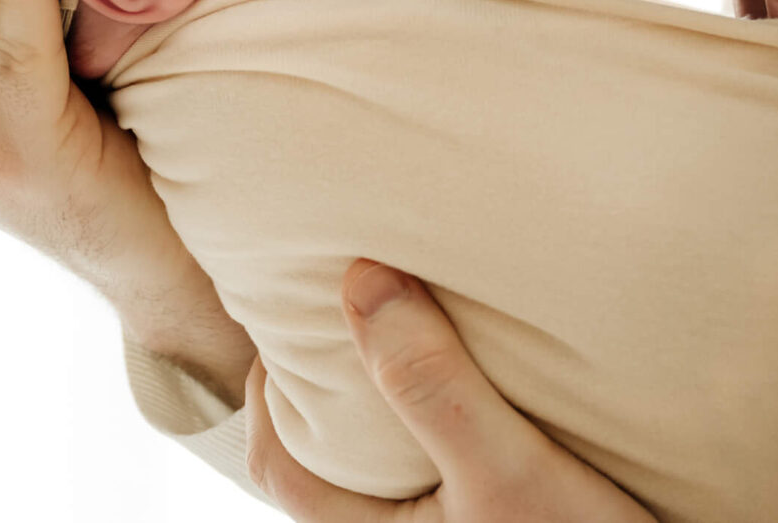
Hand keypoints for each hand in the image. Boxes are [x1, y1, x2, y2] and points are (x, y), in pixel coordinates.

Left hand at [245, 260, 656, 522]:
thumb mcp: (508, 472)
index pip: (276, 462)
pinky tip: (497, 378)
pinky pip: (457, 470)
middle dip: (332, 385)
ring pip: (398, 465)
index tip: (289, 318)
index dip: (264, 392)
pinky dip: (456, 421)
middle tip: (354, 304)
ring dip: (399, 400)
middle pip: (332, 460)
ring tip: (424, 326)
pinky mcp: (513, 519)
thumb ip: (432, 384)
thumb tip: (361, 277)